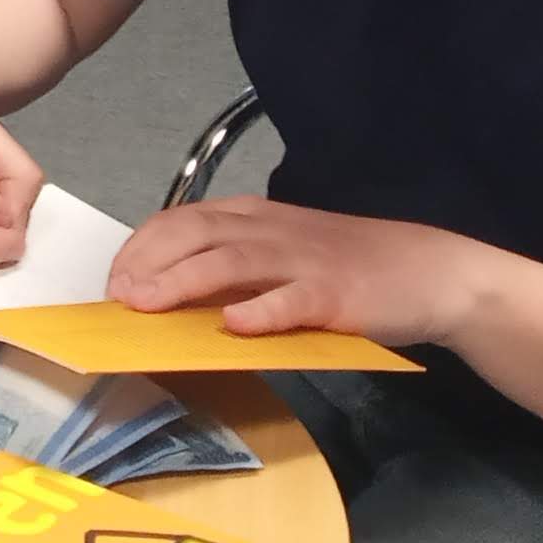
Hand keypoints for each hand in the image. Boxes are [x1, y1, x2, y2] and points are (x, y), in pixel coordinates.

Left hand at [109, 196, 492, 349]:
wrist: (430, 270)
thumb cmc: (348, 265)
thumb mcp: (283, 253)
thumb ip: (233, 267)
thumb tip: (169, 293)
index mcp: (254, 217)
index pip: (182, 220)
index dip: (141, 246)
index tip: (113, 278)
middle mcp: (272, 230)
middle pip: (196, 233)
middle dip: (149, 262)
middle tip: (117, 296)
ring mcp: (304, 261)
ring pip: (233, 261)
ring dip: (183, 281)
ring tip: (146, 304)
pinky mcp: (336, 294)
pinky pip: (292, 300)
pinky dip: (261, 311)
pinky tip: (234, 325)